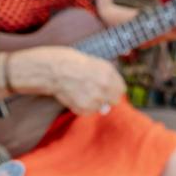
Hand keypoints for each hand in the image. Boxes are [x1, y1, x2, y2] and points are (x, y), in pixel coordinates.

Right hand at [9, 45, 124, 114]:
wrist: (54, 70)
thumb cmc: (74, 64)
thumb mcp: (97, 64)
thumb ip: (109, 79)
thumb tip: (111, 100)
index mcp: (109, 74)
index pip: (121, 89)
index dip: (113, 88)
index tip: (106, 86)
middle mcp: (105, 87)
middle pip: (114, 100)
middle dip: (106, 96)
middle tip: (93, 89)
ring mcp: (95, 99)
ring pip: (101, 107)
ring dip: (94, 101)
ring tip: (81, 90)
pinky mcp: (84, 108)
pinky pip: (89, 111)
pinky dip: (83, 106)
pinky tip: (75, 95)